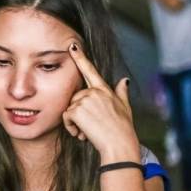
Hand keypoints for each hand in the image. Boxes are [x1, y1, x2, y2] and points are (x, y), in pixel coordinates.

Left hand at [63, 43, 139, 161]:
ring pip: (69, 108)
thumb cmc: (123, 129)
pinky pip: (66, 116)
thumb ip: (121, 92)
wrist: (119, 144)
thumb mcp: (125, 108)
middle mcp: (95, 92)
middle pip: (75, 98)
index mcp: (105, 90)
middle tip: (90, 127)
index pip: (90, 71)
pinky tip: (81, 134)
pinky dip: (70, 127)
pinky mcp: (77, 109)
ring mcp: (86, 100)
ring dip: (74, 122)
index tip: (72, 46)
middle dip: (78, 113)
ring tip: (87, 132)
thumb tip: (124, 80)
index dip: (80, 58)